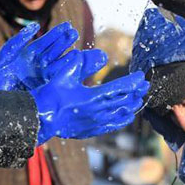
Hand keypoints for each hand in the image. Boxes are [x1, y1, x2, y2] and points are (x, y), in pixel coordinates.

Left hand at [0, 22, 79, 90]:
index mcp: (29, 55)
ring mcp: (41, 76)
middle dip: (65, 42)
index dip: (56, 34)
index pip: (45, 42)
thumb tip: (35, 25)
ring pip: (57, 64)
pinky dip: (64, 72)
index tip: (68, 26)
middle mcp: (37, 64)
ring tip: (79, 50)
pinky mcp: (43, 87)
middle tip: (75, 33)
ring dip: (68, 57)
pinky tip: (73, 67)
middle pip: (54, 51)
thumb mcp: (7, 53)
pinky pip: (55, 78)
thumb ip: (19, 40)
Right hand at [31, 50, 149, 143]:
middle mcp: (97, 111)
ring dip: (132, 106)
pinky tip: (128, 116)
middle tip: (145, 85)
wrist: (39, 119)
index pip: (120, 88)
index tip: (141, 76)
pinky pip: (113, 126)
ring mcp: (95, 122)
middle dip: (137, 92)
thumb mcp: (62, 75)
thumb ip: (75, 63)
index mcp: (92, 97)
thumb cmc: (49, 96)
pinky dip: (123, 120)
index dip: (133, 82)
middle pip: (124, 101)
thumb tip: (83, 54)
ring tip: (140, 99)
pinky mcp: (91, 130)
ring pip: (121, 114)